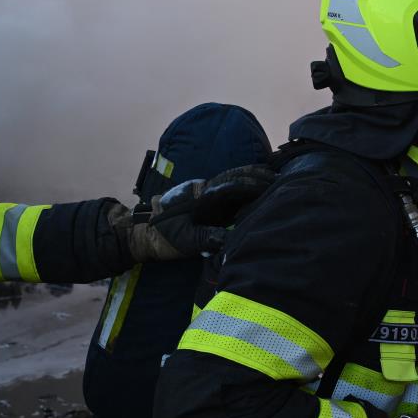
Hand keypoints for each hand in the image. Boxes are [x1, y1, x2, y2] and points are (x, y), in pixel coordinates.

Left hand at [118, 165, 277, 261]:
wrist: (140, 233)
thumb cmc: (161, 237)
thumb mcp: (185, 241)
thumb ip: (207, 239)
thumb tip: (231, 239)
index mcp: (201, 195)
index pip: (232, 184)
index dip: (252, 184)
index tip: (271, 185)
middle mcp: (203, 189)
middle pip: (234, 176)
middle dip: (256, 176)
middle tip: (278, 178)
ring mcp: (202, 192)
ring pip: (230, 179)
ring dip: (250, 178)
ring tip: (271, 180)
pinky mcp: (201, 200)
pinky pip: (225, 188)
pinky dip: (241, 186)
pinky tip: (252, 191)